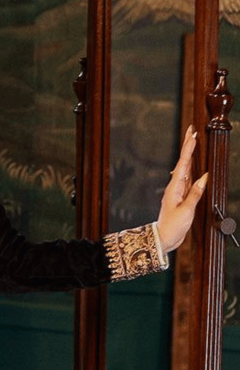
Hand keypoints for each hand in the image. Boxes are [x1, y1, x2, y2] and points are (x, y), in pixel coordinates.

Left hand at [156, 125, 208, 252]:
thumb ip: (195, 194)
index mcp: (175, 188)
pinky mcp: (181, 197)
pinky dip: (192, 169)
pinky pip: (188, 179)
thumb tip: (204, 177)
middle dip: (187, 146)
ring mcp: (178, 191)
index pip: (183, 164)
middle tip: (191, 130)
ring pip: (186, 169)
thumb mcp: (186, 211)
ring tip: (193, 142)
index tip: (193, 135)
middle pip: (183, 162)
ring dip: (189, 155)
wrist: (164, 238)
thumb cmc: (172, 226)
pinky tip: (195, 165)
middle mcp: (175, 187)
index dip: (188, 149)